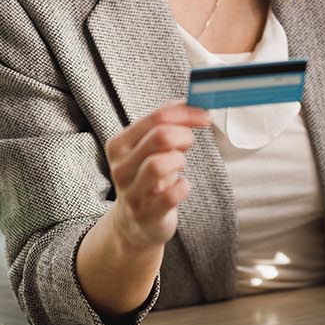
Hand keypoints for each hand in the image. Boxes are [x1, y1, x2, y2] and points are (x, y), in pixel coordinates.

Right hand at [105, 101, 210, 249]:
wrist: (134, 224)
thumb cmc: (147, 177)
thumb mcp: (148, 147)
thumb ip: (164, 122)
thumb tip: (188, 100)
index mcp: (119, 145)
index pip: (156, 118)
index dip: (186, 114)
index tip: (205, 116)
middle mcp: (121, 168)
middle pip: (160, 137)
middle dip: (184, 136)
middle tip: (189, 143)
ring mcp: (132, 193)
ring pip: (160, 164)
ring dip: (179, 161)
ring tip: (178, 165)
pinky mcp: (147, 215)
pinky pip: (172, 194)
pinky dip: (183, 186)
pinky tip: (180, 187)